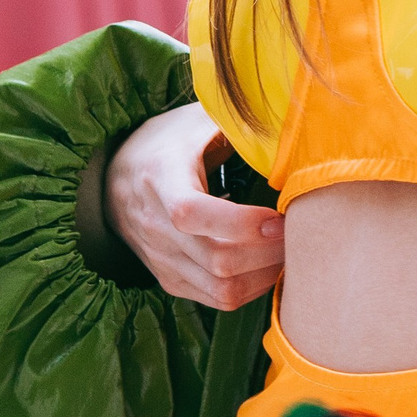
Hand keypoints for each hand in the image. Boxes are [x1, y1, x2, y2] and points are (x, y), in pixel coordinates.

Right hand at [104, 102, 282, 311]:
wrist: (115, 177)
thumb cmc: (168, 142)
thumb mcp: (195, 118)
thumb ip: (237, 121)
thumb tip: (289, 122)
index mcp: (159, 178)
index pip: (192, 213)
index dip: (241, 224)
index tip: (279, 218)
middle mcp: (154, 226)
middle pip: (216, 258)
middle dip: (269, 252)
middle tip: (301, 234)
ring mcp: (161, 258)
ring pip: (221, 287)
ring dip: (266, 274)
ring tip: (291, 252)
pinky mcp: (170, 279)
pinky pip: (217, 298)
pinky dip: (252, 289)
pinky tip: (270, 266)